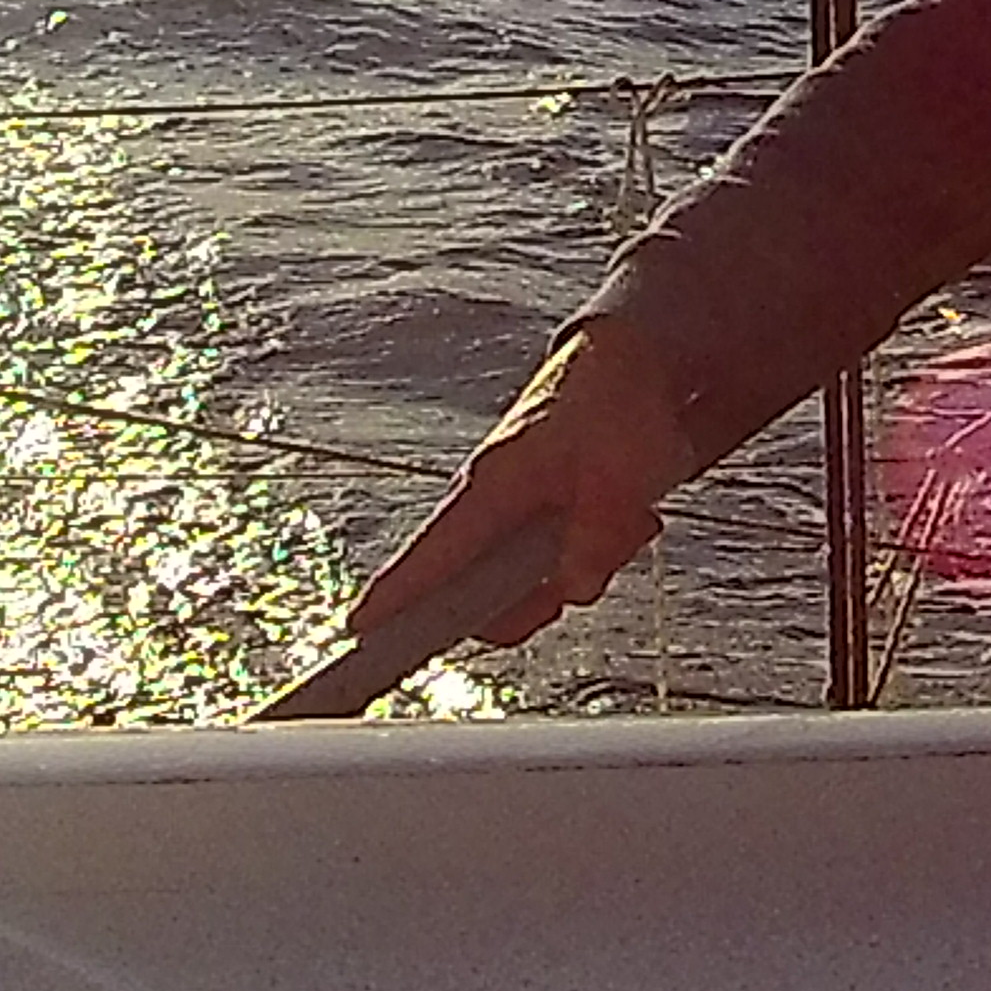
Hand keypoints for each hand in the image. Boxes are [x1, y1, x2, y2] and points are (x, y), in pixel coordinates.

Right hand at [351, 318, 691, 647]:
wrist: (633, 362)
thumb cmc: (613, 409)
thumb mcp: (618, 480)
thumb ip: (595, 539)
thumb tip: (572, 586)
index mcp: (493, 487)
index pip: (432, 552)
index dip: (394, 593)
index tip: (357, 628)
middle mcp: (492, 503)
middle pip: (482, 591)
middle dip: (535, 601)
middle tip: (581, 579)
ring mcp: (516, 510)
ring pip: (530, 581)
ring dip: (582, 568)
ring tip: (626, 524)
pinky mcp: (543, 513)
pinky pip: (561, 561)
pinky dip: (599, 551)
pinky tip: (633, 519)